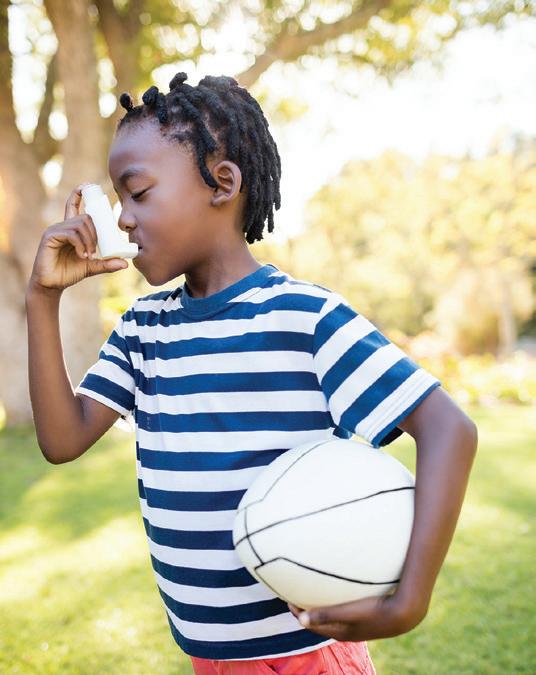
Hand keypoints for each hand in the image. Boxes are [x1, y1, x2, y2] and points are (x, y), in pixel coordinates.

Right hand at [28, 184, 127, 293]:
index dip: (79, 194)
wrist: (53, 284)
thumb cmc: (70, 272)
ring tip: (89, 256)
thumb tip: (125, 263)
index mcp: (71, 229)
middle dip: (95, 234)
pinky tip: (82, 255)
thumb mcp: (92, 266)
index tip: (87, 186)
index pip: (74, 205)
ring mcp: (55, 230)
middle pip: (85, 217)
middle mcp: (62, 226)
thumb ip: (107, 263)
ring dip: (89, 241)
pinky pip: (71, 233)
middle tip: (95, 252)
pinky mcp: (50, 237)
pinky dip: (80, 244)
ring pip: (79, 224)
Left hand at [287, 590, 426, 641]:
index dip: (300, 614)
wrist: (406, 612)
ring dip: (322, 605)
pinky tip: (339, 586)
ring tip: (313, 590)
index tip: (288, 600)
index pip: (314, 626)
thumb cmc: (376, 611)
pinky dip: (336, 601)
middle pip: (322, 621)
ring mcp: (359, 623)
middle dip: (308, 610)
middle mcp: (349, 630)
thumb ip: (325, 614)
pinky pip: (346, 608)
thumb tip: (300, 620)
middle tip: (296, 594)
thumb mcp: (348, 613)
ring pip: (334, 615)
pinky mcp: (368, 614)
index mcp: (342, 632)